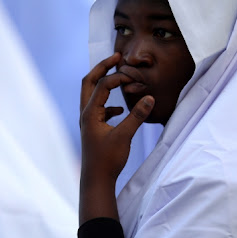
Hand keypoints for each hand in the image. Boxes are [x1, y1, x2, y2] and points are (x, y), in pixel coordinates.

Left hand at [79, 52, 153, 222]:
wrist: (96, 181)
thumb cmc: (108, 160)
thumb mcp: (125, 136)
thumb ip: (137, 116)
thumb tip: (150, 97)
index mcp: (90, 113)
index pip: (102, 85)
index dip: (117, 77)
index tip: (132, 76)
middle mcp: (85, 113)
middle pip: (89, 82)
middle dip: (102, 68)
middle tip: (116, 56)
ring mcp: (88, 121)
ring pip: (92, 94)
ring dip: (104, 82)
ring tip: (119, 75)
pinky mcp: (93, 129)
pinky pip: (99, 108)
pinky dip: (109, 102)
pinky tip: (121, 110)